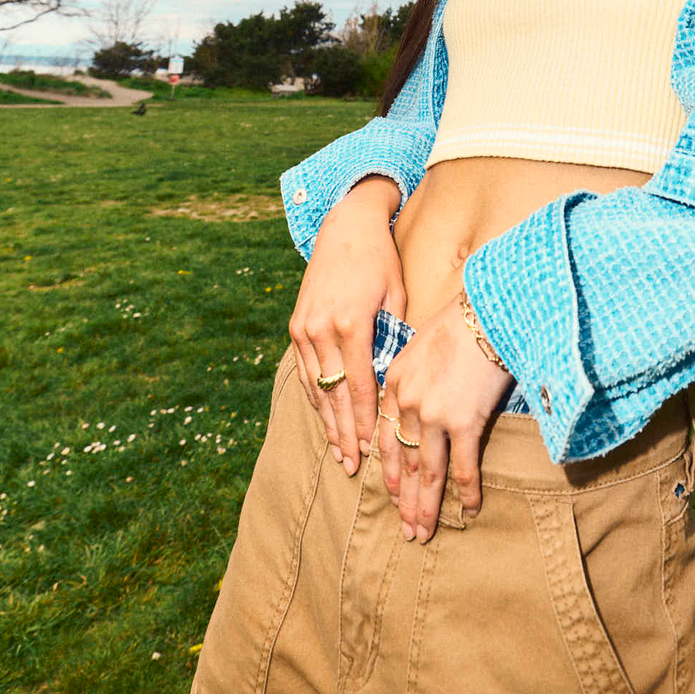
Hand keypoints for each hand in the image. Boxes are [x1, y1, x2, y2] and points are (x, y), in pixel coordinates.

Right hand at [288, 175, 403, 474]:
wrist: (345, 227)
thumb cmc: (381, 261)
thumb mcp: (397, 295)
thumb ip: (395, 336)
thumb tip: (399, 379)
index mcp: (351, 322)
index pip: (360, 385)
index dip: (366, 420)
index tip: (374, 449)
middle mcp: (321, 329)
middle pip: (334, 394)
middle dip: (345, 433)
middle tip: (354, 466)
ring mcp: (303, 328)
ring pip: (316, 388)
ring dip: (328, 423)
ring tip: (340, 454)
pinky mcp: (295, 326)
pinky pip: (304, 372)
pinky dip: (315, 399)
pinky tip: (325, 420)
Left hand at [380, 294, 512, 542]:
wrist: (491, 310)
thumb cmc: (463, 322)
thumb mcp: (422, 344)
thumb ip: (414, 376)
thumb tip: (422, 401)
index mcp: (395, 383)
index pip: (386, 438)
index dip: (389, 471)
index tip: (392, 495)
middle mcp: (408, 403)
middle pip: (404, 461)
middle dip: (404, 500)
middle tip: (406, 530)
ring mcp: (434, 415)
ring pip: (428, 472)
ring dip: (426, 506)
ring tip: (423, 533)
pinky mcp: (463, 421)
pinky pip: (463, 466)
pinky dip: (467, 492)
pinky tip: (470, 511)